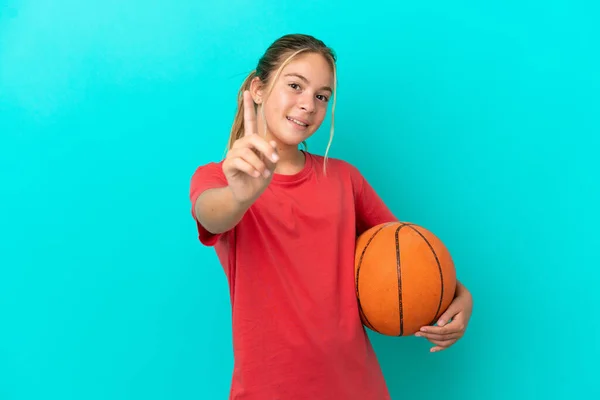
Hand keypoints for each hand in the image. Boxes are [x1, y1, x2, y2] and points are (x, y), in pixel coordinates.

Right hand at [222, 90, 278, 204]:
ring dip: (259, 164)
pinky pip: (240, 162)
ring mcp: (233, 154)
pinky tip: (256, 175)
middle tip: (275, 161)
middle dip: (266, 149)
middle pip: (253, 138)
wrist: (248, 194)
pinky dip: (252, 169)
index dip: (248, 107)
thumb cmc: (260, 178)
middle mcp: (240, 145)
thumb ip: (272, 154)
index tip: (248, 92)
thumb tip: (272, 144)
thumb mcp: (270, 166)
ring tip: (263, 174)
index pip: (249, 121)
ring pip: (247, 152)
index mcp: (251, 142)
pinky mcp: (228, 164)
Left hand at [415, 282, 472, 351]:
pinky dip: (439, 348)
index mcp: (459, 325)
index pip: (443, 330)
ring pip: (443, 342)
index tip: (421, 328)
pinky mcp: (456, 337)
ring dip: (431, 340)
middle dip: (428, 335)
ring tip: (421, 336)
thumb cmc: (459, 302)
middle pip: (441, 337)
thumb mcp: (454, 306)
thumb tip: (439, 324)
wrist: (467, 303)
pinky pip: (447, 345)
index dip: (431, 330)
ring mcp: (458, 336)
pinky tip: (431, 350)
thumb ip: (446, 315)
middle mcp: (459, 333)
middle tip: (416, 333)